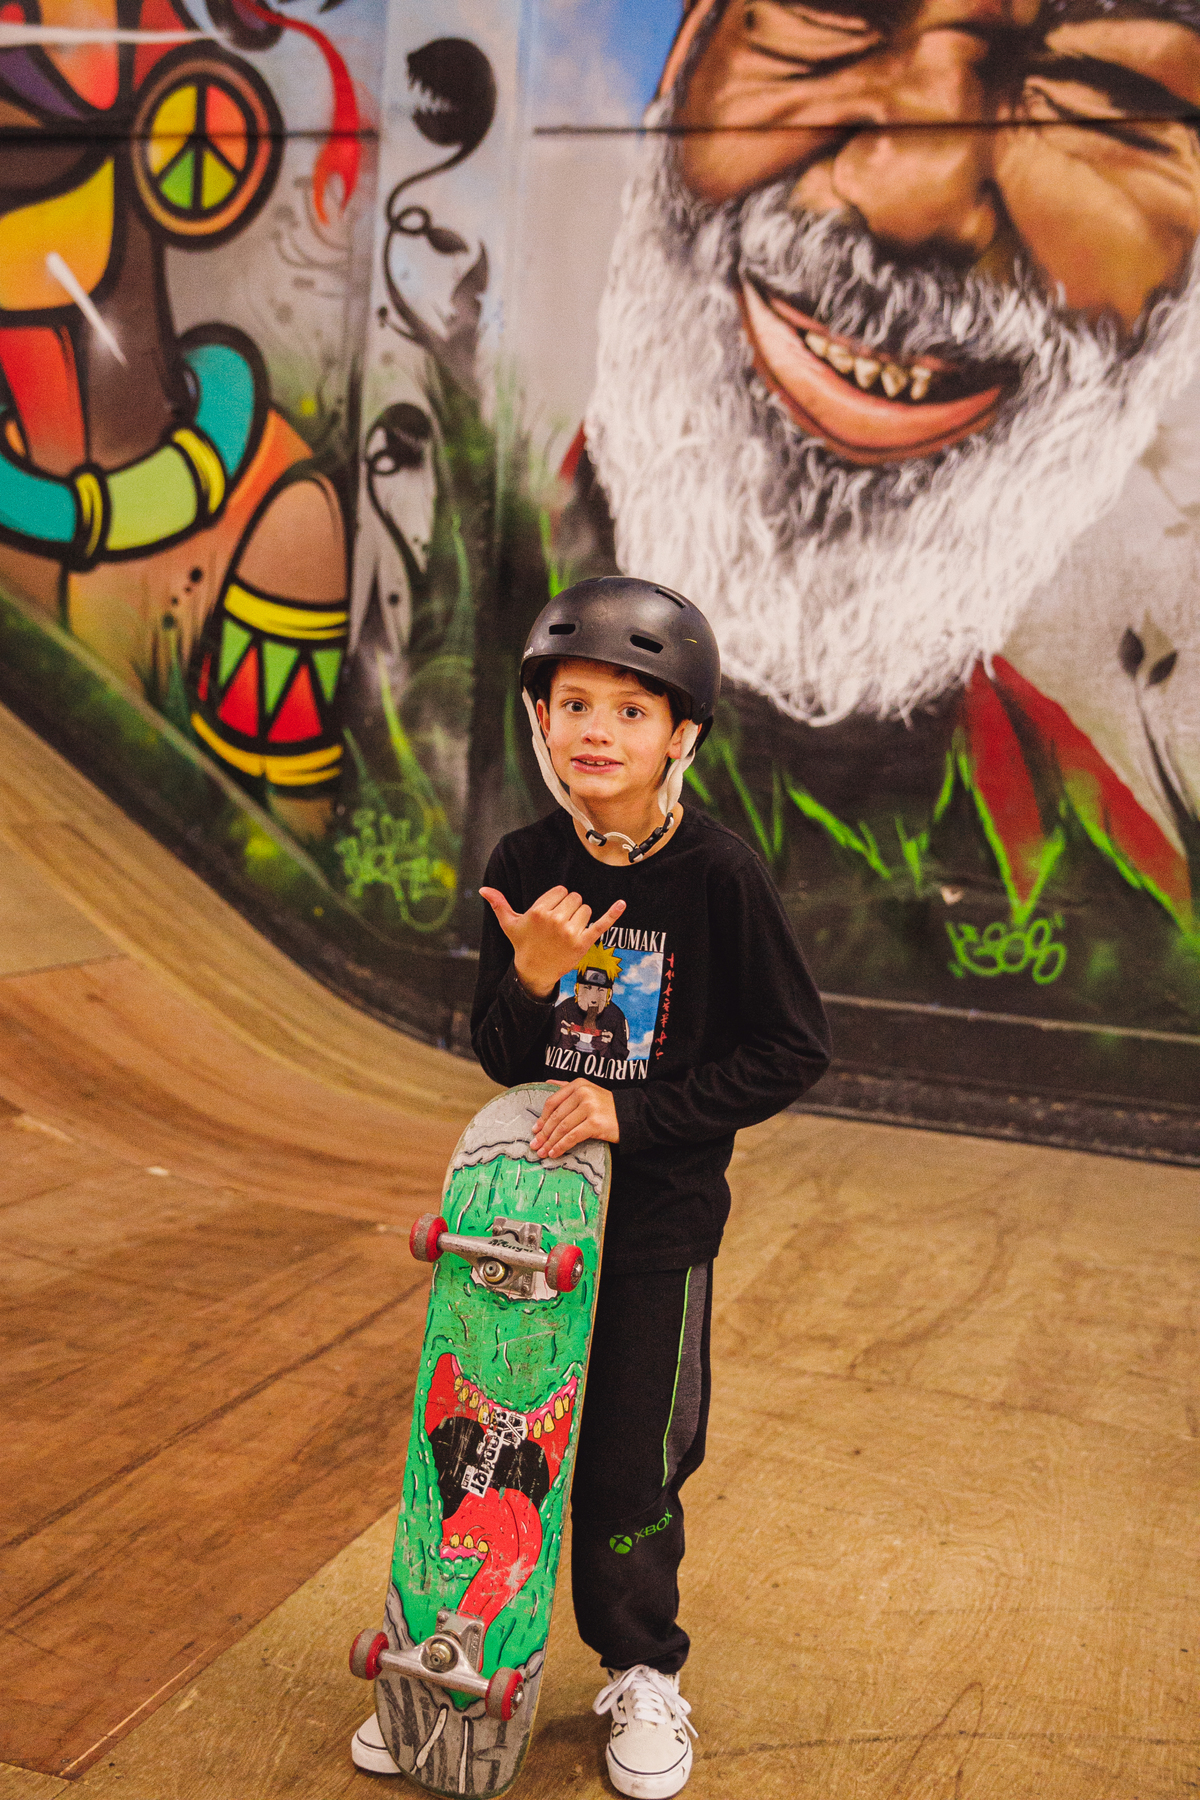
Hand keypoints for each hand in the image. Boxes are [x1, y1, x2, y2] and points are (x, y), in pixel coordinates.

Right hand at [479, 884, 625, 998]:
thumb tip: (483, 889)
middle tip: (558, 924)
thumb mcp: (509, 924)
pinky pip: (601, 924)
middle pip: (575, 898)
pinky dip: (613, 914)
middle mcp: (555, 920)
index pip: (561, 890)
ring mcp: (570, 932)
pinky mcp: (584, 942)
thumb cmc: (523, 944)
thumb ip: (499, 904)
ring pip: (585, 909)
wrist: (534, 970)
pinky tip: (622, 904)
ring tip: (566, 931)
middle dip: (569, 908)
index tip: (550, 914)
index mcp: (539, 911)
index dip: (557, 900)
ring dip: (580, 917)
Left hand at [530, 1080, 618, 1158]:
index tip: (536, 1129)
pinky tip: (555, 1152)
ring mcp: (589, 1107)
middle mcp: (583, 1093)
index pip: (553, 1102)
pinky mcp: (595, 1123)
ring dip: (550, 1142)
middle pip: (556, 1116)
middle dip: (544, 1133)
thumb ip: (567, 1087)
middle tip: (535, 1145)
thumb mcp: (588, 1090)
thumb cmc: (607, 1106)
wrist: (631, 1116)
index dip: (542, 1117)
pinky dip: (561, 1146)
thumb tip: (547, 1082)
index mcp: (578, 1085)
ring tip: (543, 1151)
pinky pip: (572, 1137)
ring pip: (562, 1128)